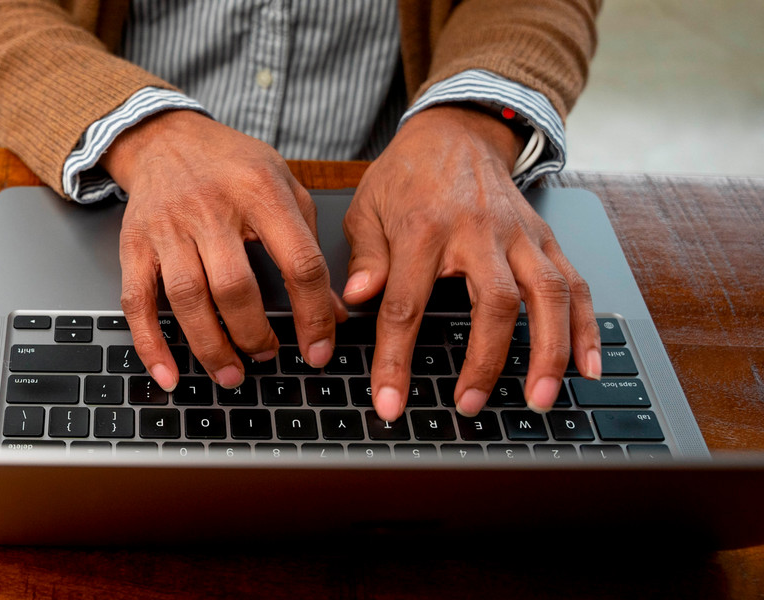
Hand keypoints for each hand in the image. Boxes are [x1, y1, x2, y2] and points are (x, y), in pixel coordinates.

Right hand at [101, 110, 344, 389]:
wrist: (164, 138)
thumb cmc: (231, 165)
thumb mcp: (283, 185)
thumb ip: (308, 246)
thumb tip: (332, 311)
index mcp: (260, 192)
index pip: (297, 262)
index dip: (313, 314)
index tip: (318, 350)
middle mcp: (211, 208)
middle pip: (235, 287)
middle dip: (255, 335)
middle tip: (268, 356)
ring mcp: (168, 228)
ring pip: (187, 299)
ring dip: (211, 347)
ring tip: (231, 374)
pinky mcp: (134, 245)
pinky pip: (138, 302)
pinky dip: (151, 344)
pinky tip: (169, 373)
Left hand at [344, 104, 601, 420]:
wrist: (456, 133)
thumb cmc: (405, 176)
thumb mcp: (366, 208)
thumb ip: (363, 257)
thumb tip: (355, 300)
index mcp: (424, 228)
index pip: (407, 305)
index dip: (396, 360)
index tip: (389, 402)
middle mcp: (480, 232)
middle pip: (494, 303)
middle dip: (485, 361)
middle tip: (470, 404)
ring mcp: (520, 236)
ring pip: (548, 295)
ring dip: (549, 351)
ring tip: (540, 398)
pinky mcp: (546, 239)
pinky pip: (576, 285)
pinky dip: (586, 328)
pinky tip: (588, 367)